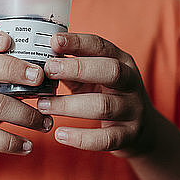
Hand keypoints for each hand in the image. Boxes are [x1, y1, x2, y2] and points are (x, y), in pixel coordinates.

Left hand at [37, 33, 153, 157]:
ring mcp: (132, 110)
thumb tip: (37, 60)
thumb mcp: (94, 77)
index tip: (54, 41)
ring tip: (43, 105)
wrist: (142, 129)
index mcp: (122, 62)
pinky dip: (81, 138)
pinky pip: (105, 138)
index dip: (78, 42)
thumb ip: (72, 68)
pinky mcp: (128, 135)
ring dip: (69, 105)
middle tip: (48, 70)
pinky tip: (59, 134)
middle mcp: (131, 83)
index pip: (101, 46)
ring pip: (103, 106)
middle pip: (111, 71)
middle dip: (78, 68)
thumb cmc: (107, 96)